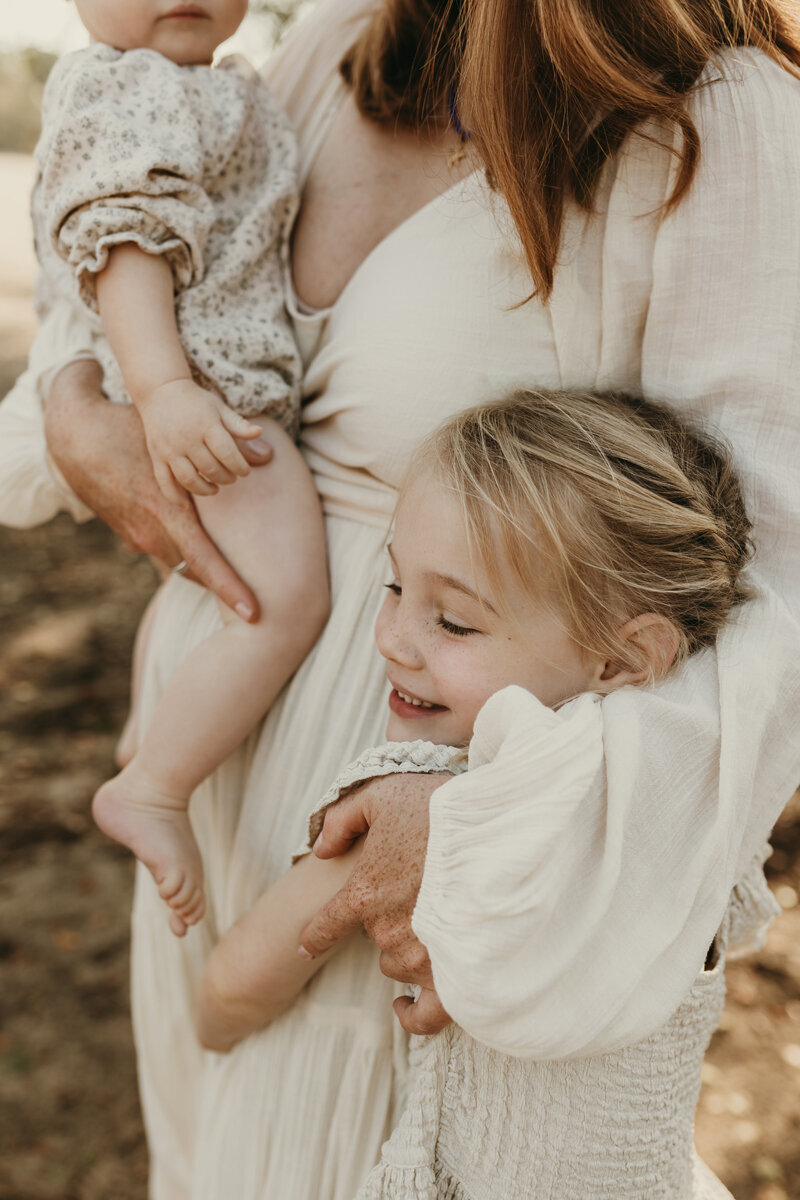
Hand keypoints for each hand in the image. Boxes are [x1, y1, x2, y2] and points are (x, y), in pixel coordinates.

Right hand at [44, 360, 272, 617]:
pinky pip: (163, 549)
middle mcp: (153, 535)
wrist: (73, 438)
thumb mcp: (173, 446)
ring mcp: (138, 539)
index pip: (206, 562)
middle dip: (224, 583)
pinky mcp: (128, 536)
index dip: (231, 589)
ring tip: (228, 568)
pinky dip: (179, 546)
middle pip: (197, 570)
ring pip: (180, 560)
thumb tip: (269, 454)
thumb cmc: (128, 434)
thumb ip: (223, 454)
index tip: (255, 613)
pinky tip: (189, 533)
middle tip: (253, 600)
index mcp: (168, 516)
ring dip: (201, 562)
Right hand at [138, 378, 262, 502]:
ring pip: (188, 479)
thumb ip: (238, 424)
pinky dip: (174, 496)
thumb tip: (260, 432)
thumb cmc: (196, 402)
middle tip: (232, 478)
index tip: (245, 471)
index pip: (226, 453)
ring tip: (215, 488)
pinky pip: (164, 481)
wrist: (160, 391)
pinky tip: (185, 503)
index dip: (239, 466)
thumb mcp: (219, 407)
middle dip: (225, 478)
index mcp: (205, 425)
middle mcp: (186, 439)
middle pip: (210, 468)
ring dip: (205, 489)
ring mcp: (169, 449)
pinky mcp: (156, 456)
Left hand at [298, 772, 452, 1034]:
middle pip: (375, 941)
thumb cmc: (441, 808)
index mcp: (365, 891)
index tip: (307, 946)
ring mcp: (421, 957)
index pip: (326, 925)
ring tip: (439, 920)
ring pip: (400, 967)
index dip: (315, 936)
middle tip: (421, 891)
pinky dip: (416, 1015)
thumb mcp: (381, 794)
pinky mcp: (455, 975)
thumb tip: (319, 849)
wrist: (499, 828)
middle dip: (391, 920)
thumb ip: (341, 820)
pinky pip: (428, 1015)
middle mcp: (387, 930)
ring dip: (411, 950)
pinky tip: (408, 1006)